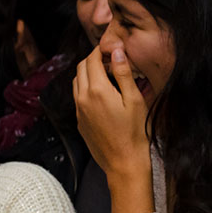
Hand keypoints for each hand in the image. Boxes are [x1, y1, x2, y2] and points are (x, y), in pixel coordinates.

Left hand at [72, 47, 153, 212]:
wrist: (124, 163)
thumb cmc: (135, 133)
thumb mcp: (134, 100)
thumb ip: (123, 73)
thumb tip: (116, 51)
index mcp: (97, 90)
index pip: (92, 59)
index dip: (100, 50)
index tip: (111, 48)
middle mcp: (83, 98)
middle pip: (81, 68)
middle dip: (92, 59)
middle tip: (109, 59)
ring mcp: (79, 111)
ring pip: (76, 82)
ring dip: (87, 73)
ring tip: (106, 75)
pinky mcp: (80, 121)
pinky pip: (78, 97)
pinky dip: (86, 88)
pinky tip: (102, 94)